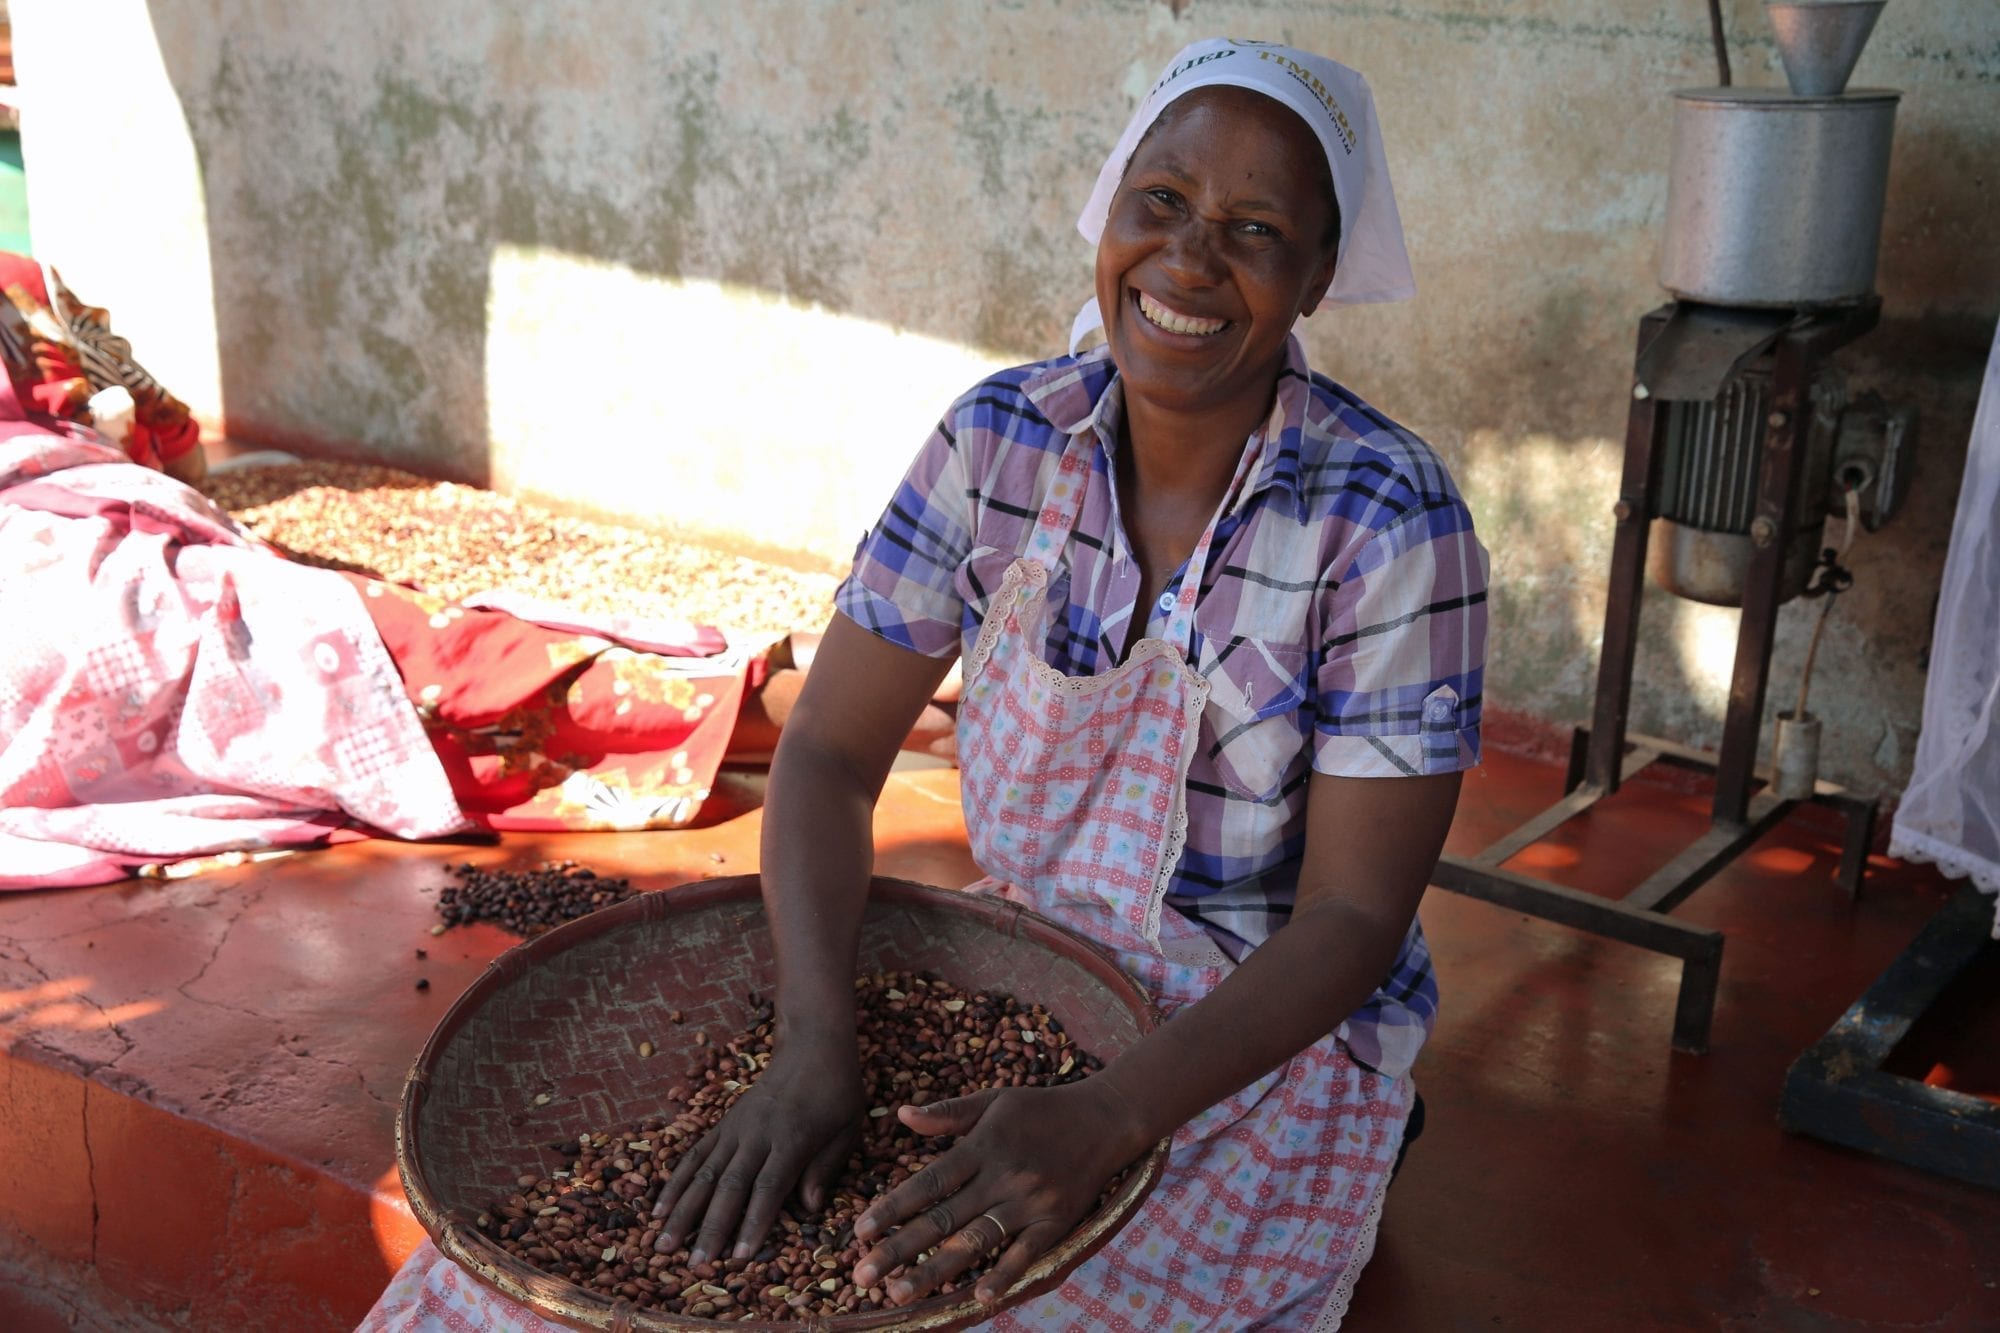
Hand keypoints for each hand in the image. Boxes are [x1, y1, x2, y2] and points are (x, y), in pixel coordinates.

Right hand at [651, 1036, 864, 1262]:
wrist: (812, 1044)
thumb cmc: (838, 1091)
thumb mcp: (848, 1128)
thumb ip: (826, 1167)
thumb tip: (810, 1209)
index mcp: (793, 1138)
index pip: (769, 1187)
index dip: (752, 1223)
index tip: (738, 1257)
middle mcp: (758, 1134)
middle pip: (729, 1185)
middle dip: (710, 1227)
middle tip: (693, 1264)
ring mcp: (735, 1128)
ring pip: (703, 1172)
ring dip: (681, 1210)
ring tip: (661, 1244)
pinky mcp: (723, 1124)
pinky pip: (694, 1155)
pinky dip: (674, 1182)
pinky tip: (657, 1208)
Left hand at [850, 1079, 1146, 1307]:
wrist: (1107, 1117)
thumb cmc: (1042, 1108)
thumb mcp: (993, 1101)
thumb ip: (947, 1112)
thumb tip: (900, 1114)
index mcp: (982, 1146)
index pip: (928, 1182)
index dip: (892, 1207)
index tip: (859, 1231)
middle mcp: (1002, 1176)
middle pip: (942, 1218)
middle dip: (899, 1248)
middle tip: (861, 1275)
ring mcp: (1029, 1201)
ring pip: (975, 1241)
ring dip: (935, 1269)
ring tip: (900, 1292)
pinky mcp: (1057, 1220)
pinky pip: (1026, 1253)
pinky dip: (1004, 1275)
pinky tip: (978, 1297)